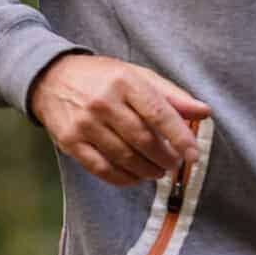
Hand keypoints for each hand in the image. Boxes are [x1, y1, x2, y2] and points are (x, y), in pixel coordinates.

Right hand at [28, 54, 210, 186]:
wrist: (51, 79)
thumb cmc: (102, 78)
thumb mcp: (137, 75)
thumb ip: (171, 95)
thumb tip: (204, 112)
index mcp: (124, 81)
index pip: (158, 113)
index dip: (180, 137)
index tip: (194, 154)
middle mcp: (103, 102)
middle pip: (143, 140)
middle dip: (165, 158)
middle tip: (174, 164)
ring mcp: (84, 123)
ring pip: (124, 157)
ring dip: (147, 170)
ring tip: (158, 171)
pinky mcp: (70, 141)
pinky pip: (102, 169)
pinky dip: (124, 178)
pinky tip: (135, 177)